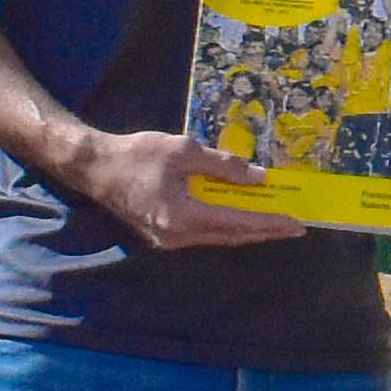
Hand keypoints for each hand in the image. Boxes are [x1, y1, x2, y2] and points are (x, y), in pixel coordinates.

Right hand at [74, 127, 308, 247]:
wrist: (95, 167)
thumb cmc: (138, 154)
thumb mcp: (184, 151)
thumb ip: (223, 165)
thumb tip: (258, 177)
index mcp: (183, 216)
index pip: (237, 222)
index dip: (269, 224)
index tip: (296, 224)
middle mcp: (177, 236)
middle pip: (232, 236)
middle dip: (265, 232)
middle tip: (294, 227)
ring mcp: (169, 239)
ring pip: (218, 238)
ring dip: (247, 231)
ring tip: (274, 223)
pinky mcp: (164, 235)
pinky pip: (204, 234)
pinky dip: (226, 227)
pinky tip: (241, 219)